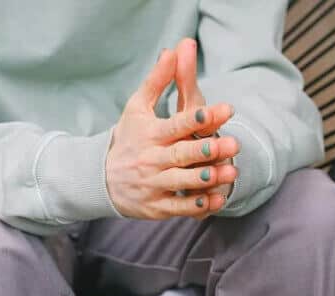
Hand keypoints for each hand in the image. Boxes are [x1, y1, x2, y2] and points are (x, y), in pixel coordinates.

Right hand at [106, 49, 237, 218]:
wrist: (101, 179)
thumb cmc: (128, 139)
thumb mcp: (137, 107)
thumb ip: (158, 80)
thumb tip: (175, 49)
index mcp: (150, 134)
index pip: (176, 125)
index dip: (198, 119)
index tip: (222, 111)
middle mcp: (151, 159)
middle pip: (181, 155)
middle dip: (207, 150)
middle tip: (233, 144)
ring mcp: (153, 184)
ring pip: (182, 182)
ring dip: (207, 179)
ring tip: (231, 172)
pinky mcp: (156, 206)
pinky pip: (178, 207)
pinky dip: (197, 206)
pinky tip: (216, 201)